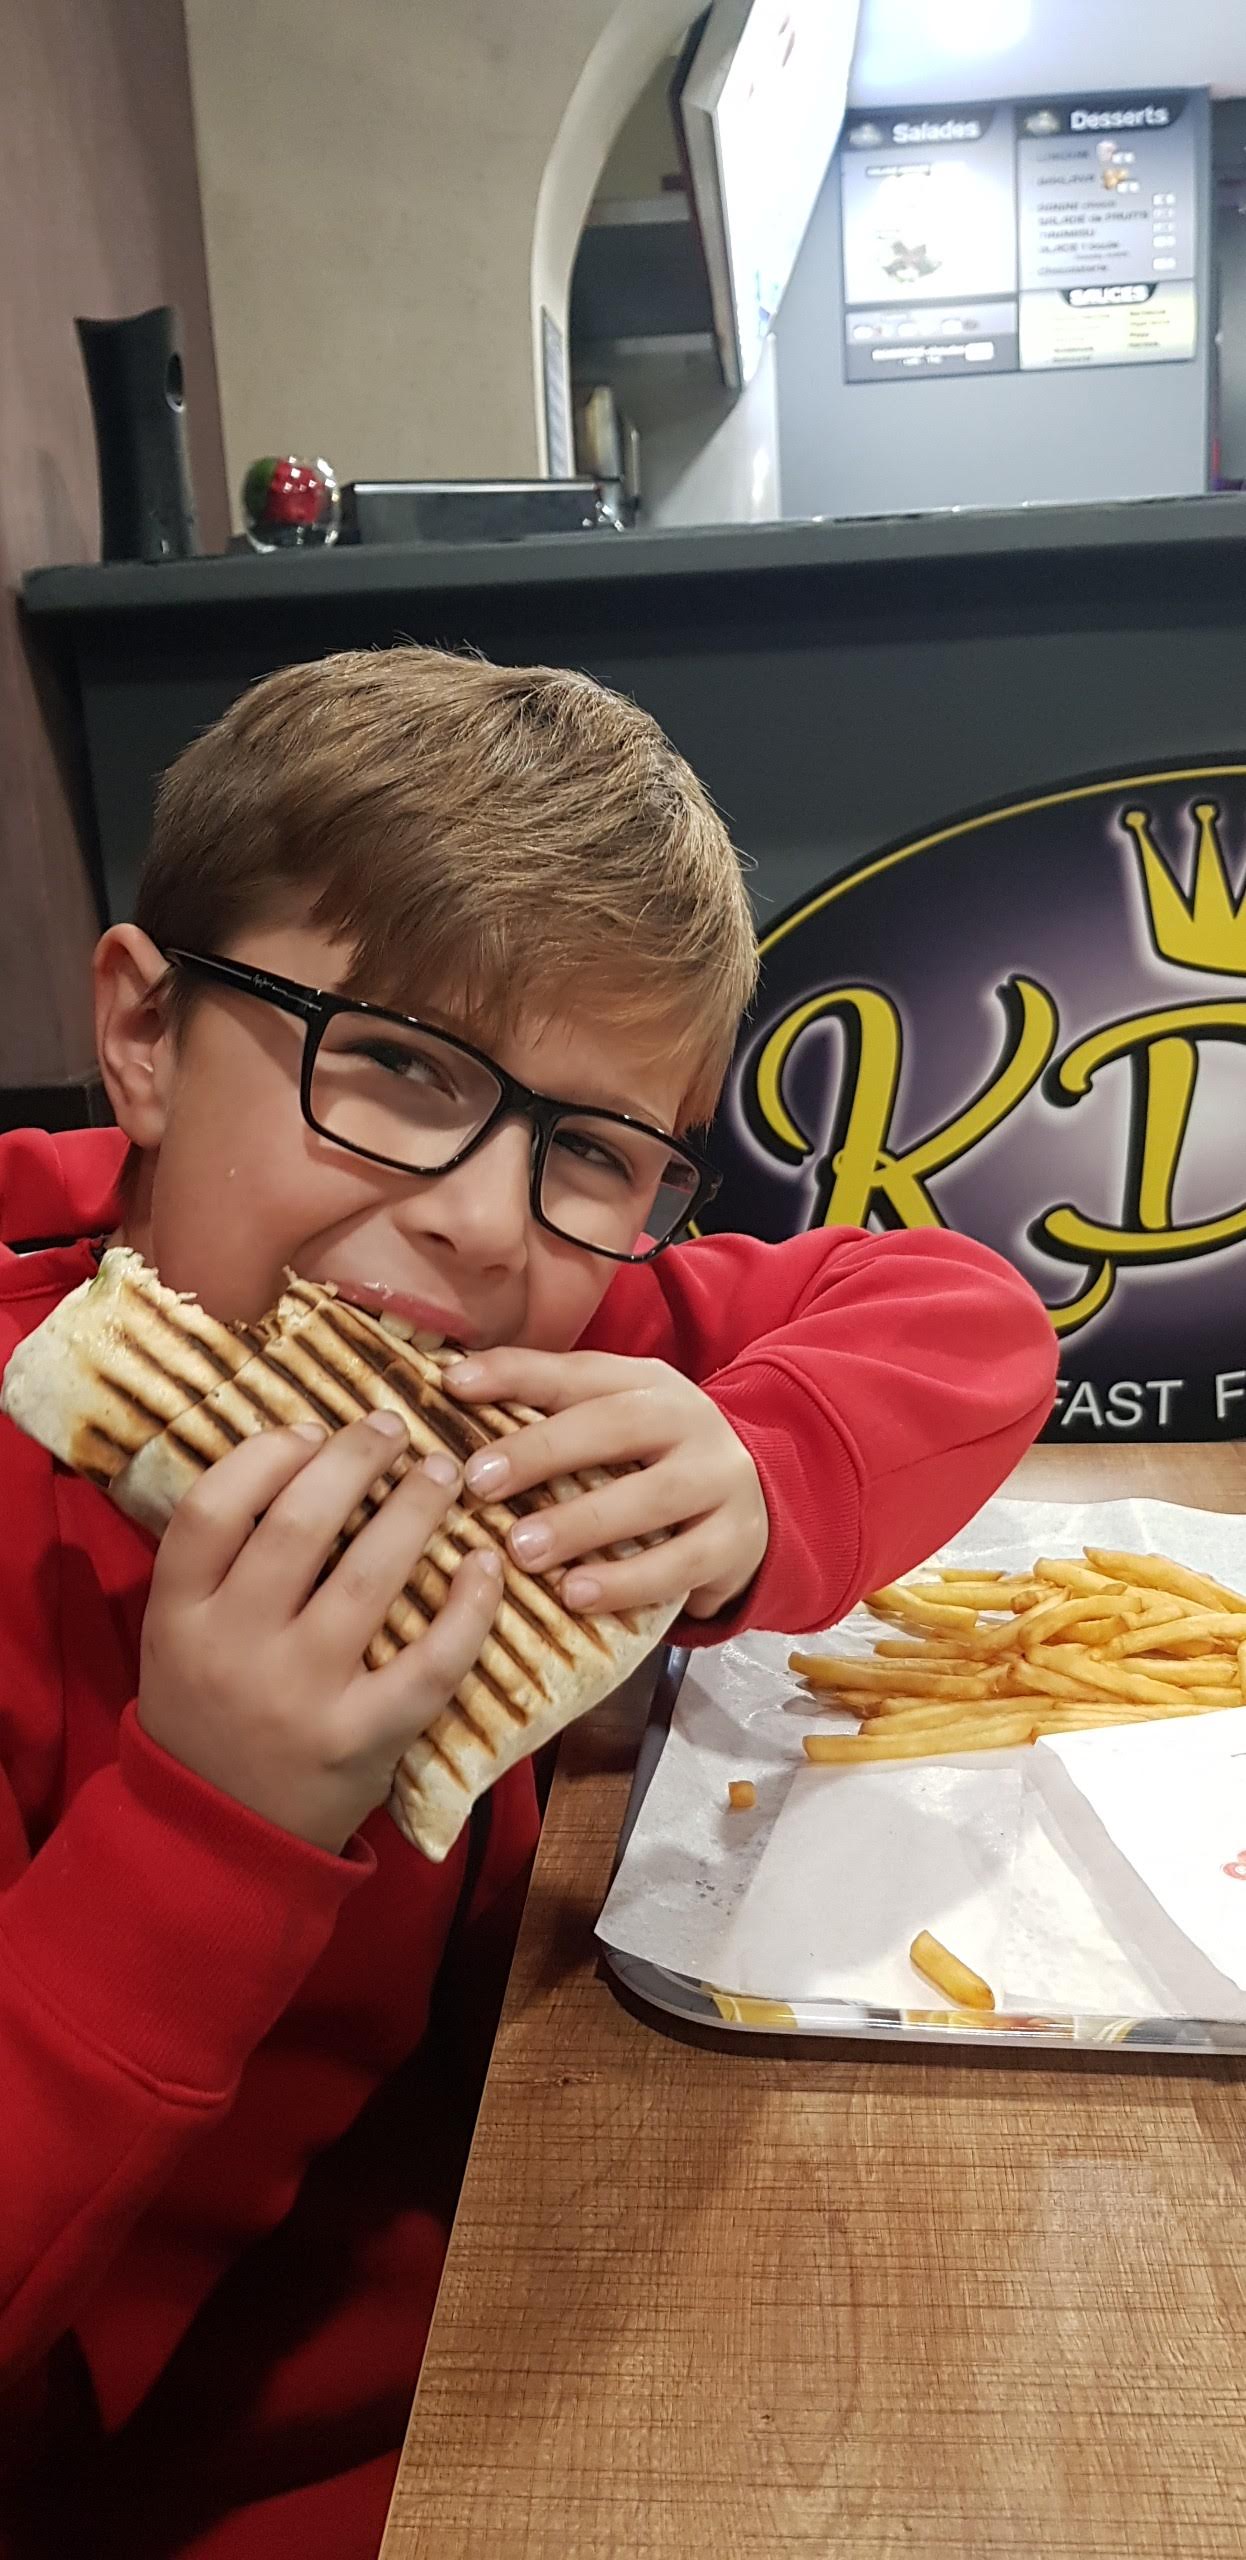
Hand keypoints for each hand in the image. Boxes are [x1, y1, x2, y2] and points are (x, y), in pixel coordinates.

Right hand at [138, 1413, 502, 1853]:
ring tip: (442, 1472)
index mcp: (178, 1616)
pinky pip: (429, 1661)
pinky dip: (468, 1607)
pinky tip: (486, 1564)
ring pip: (368, 1578)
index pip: (211, 1508)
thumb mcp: (179, 1637)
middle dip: (354, 1460)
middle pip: (296, 1527)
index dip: (266, 1454)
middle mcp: (234, 1650)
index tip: (311, 1429)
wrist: (223, 1839)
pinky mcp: (362, 1739)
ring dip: (414, 1510)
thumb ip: (217, 1561)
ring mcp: (301, 1696)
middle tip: (392, 1429)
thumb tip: (296, 1453)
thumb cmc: (210, 1713)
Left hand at [446, 1350, 768, 1620]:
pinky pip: (681, 1563)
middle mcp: (689, 1420)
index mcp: (647, 1384)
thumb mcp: (615, 1427)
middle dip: (544, 1451)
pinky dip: (625, 1581)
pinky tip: (575, 1594)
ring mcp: (720, 1479)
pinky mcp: (736, 1540)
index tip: (453, 1384)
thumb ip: (549, 1415)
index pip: (578, 1371)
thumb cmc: (655, 1465)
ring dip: (582, 1523)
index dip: (515, 1373)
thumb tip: (450, 1394)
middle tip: (480, 1481)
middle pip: (616, 1425)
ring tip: (520, 1549)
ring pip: (653, 1496)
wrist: (757, 1506)